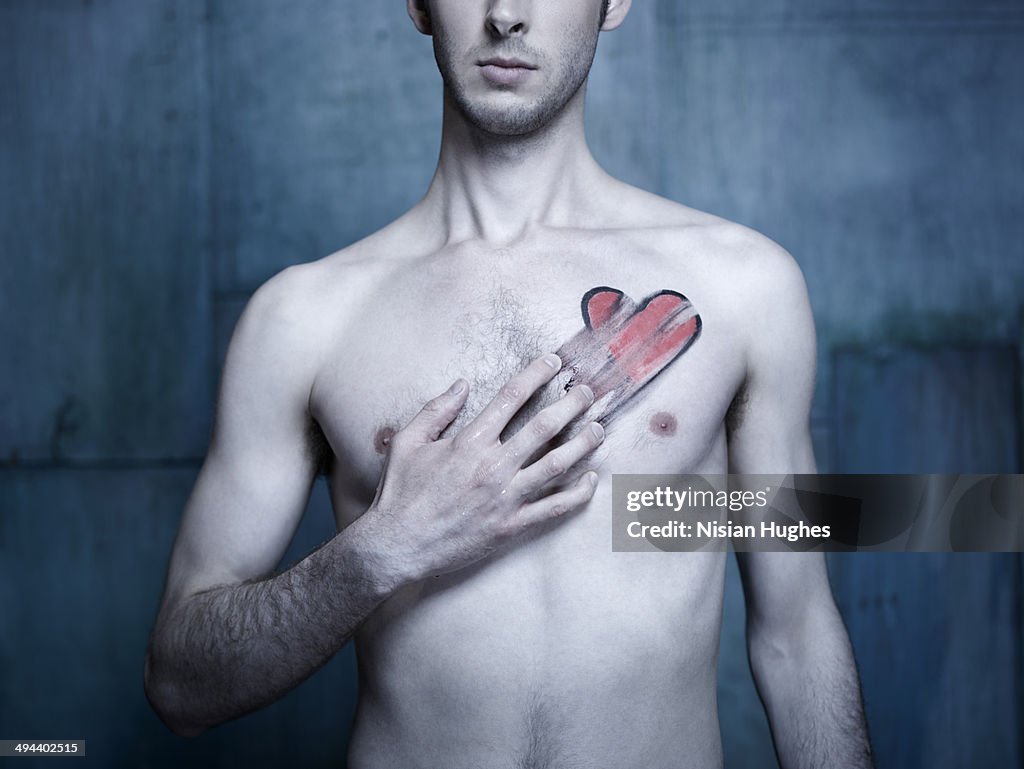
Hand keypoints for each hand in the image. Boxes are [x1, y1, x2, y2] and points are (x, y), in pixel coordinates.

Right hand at [364, 354, 603, 581]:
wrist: (397, 546)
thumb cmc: (400, 493)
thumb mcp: (408, 443)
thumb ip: (436, 410)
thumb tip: (462, 384)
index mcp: (469, 442)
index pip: (511, 397)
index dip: (536, 374)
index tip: (554, 361)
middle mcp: (493, 466)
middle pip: (545, 426)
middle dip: (572, 404)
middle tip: (588, 391)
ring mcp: (506, 498)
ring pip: (558, 464)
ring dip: (584, 442)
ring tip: (600, 428)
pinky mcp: (512, 526)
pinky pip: (555, 508)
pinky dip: (578, 493)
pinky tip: (591, 478)